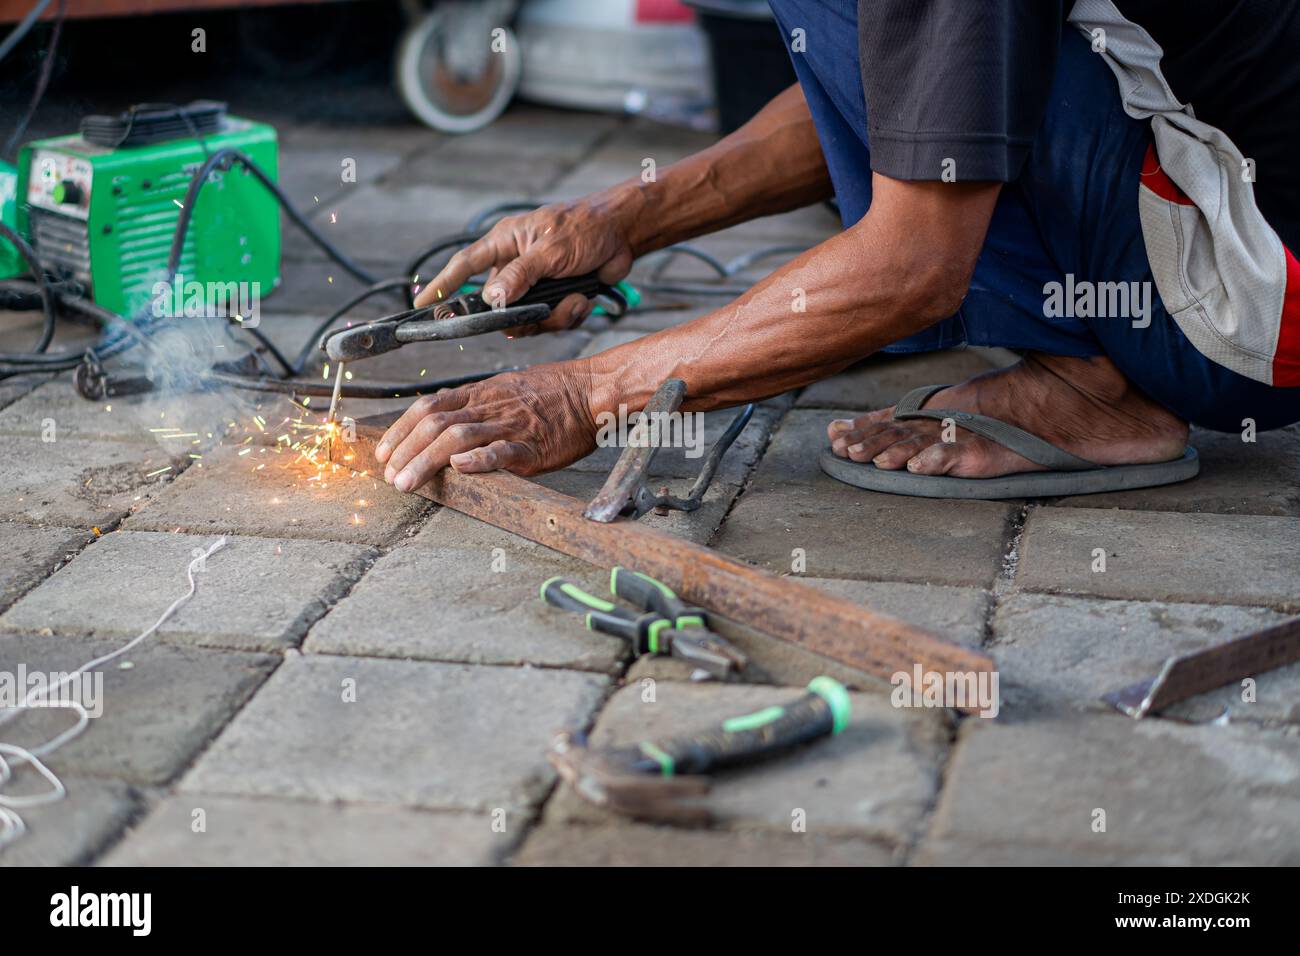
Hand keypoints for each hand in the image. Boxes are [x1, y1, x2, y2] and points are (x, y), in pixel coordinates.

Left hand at [374, 360, 597, 489]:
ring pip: (457, 438)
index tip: (384, 453)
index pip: (427, 407)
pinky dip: (478, 460)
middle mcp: (488, 407)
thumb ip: (473, 404)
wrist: (589, 391)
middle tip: (389, 476)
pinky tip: (459, 469)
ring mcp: (509, 425)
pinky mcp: (531, 445)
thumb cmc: (551, 393)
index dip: (400, 430)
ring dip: (425, 461)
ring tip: (407, 482)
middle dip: (405, 451)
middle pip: (434, 424)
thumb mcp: (504, 388)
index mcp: (479, 394)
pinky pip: (501, 451)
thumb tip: (442, 418)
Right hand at [413, 192, 637, 334]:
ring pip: (527, 321)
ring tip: (573, 299)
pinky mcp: (556, 298)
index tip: (422, 304)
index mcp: (505, 244)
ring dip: (552, 317)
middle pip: (498, 308)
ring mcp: (536, 285)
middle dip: (520, 317)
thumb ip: (520, 276)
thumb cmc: (585, 228)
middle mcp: (515, 266)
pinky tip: (584, 300)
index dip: (442, 286)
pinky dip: (569, 315)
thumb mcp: (550, 251)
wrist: (624, 235)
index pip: (464, 267)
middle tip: (536, 314)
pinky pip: (551, 322)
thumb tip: (491, 299)